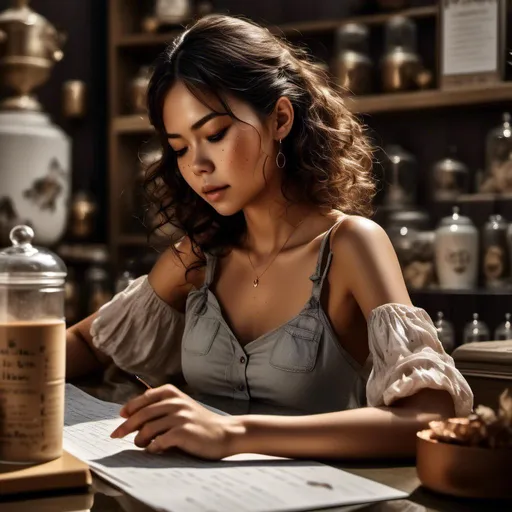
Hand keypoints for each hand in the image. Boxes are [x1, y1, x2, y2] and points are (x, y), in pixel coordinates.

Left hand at [110, 384, 241, 459]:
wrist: (224, 432)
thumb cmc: (198, 422)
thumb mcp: (180, 407)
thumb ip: (159, 407)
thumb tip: (130, 417)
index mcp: (172, 392)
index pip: (144, 398)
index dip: (130, 407)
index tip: (121, 416)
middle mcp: (175, 402)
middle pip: (142, 414)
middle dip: (125, 426)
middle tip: (115, 435)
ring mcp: (180, 416)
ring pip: (148, 428)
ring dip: (140, 439)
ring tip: (141, 444)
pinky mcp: (184, 432)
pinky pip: (160, 441)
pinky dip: (153, 447)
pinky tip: (154, 449)